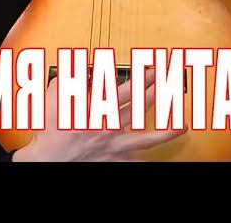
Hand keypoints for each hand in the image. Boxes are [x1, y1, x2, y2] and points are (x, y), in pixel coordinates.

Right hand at [12, 69, 186, 161]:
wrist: (49, 160)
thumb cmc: (51, 131)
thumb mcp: (55, 96)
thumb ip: (69, 77)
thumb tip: (84, 68)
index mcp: (96, 107)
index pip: (125, 87)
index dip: (141, 76)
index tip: (150, 69)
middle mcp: (109, 126)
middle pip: (140, 105)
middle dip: (158, 90)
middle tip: (169, 80)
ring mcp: (114, 146)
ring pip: (147, 137)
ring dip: (167, 130)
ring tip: (181, 125)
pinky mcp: (115, 161)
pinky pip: (136, 162)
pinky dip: (147, 161)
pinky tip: (161, 160)